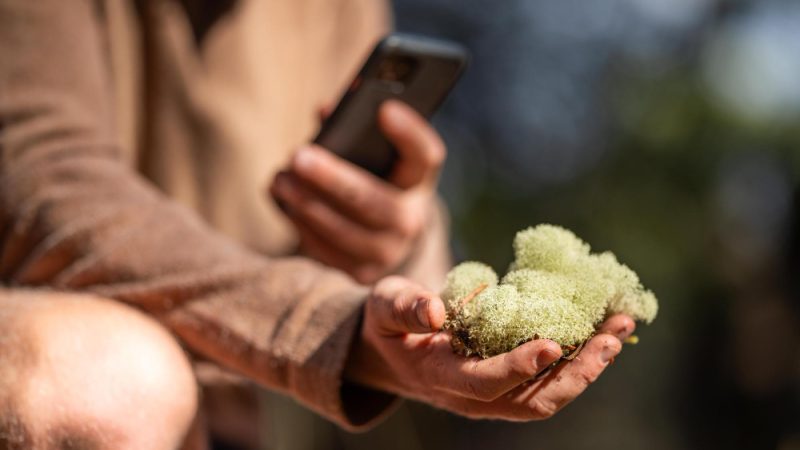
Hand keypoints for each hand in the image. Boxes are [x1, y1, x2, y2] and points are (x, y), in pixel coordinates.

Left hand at [269, 101, 444, 283]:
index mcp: (419, 182)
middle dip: (333, 179)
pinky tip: (283, 203)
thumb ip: (355, 130)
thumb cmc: (373, 180)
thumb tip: (325, 111)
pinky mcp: (361, 273)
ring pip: (344, 231)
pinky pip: (326, 251)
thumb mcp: (375, 155)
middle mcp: (411, 220)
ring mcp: (388, 251)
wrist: (386, 236)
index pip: (425, 156)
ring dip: (307, 205)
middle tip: (298, 157)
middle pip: (373, 201)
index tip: (385, 109)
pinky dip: (301, 226)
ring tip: (279, 180)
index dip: (410, 134)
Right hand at [345, 276, 634, 419]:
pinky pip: (549, 379)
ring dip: (588, 366)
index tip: (552, 344)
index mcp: (441, 376)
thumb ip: (404, 307)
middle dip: (577, 373)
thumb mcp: (383, 307)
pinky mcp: (508, 382)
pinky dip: (580, 358)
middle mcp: (473, 396)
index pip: (485, 382)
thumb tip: (434, 311)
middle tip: (610, 337)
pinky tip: (602, 330)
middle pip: (533, 400)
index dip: (518, 367)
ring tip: (619, 329)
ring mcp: (494, 394)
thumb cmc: (387, 324)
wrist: (389, 352)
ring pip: (549, 395)